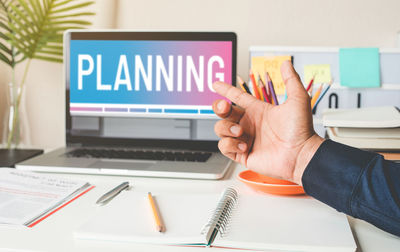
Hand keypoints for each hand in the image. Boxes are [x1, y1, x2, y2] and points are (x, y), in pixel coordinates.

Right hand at [212, 61, 323, 184]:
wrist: (301, 154)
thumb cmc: (301, 130)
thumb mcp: (298, 100)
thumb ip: (291, 80)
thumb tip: (286, 63)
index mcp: (258, 111)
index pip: (237, 97)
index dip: (225, 90)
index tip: (215, 84)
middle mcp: (249, 124)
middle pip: (223, 113)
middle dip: (218, 107)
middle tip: (225, 107)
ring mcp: (245, 139)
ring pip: (221, 129)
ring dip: (227, 128)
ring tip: (241, 132)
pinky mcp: (242, 154)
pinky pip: (224, 146)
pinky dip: (230, 144)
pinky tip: (244, 146)